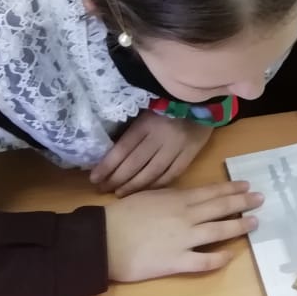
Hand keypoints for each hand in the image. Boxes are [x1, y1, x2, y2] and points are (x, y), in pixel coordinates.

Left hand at [90, 110, 213, 195]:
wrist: (202, 102)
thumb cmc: (168, 105)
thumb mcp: (146, 112)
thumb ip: (133, 131)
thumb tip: (112, 154)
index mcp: (146, 123)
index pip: (122, 149)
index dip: (107, 166)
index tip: (94, 178)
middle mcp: (159, 137)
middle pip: (134, 163)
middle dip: (116, 179)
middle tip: (102, 190)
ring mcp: (176, 147)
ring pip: (151, 172)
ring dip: (134, 186)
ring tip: (120, 194)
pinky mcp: (190, 154)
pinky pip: (171, 174)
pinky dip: (157, 185)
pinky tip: (145, 191)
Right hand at [103, 180, 261, 281]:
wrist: (104, 238)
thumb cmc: (122, 215)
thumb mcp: (148, 195)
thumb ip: (170, 197)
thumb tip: (185, 196)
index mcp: (178, 199)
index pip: (212, 191)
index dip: (231, 189)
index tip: (246, 186)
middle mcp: (186, 216)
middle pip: (221, 208)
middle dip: (242, 203)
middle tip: (260, 199)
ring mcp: (184, 239)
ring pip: (219, 231)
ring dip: (238, 227)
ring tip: (253, 223)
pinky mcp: (177, 261)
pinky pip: (204, 261)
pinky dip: (219, 259)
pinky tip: (229, 257)